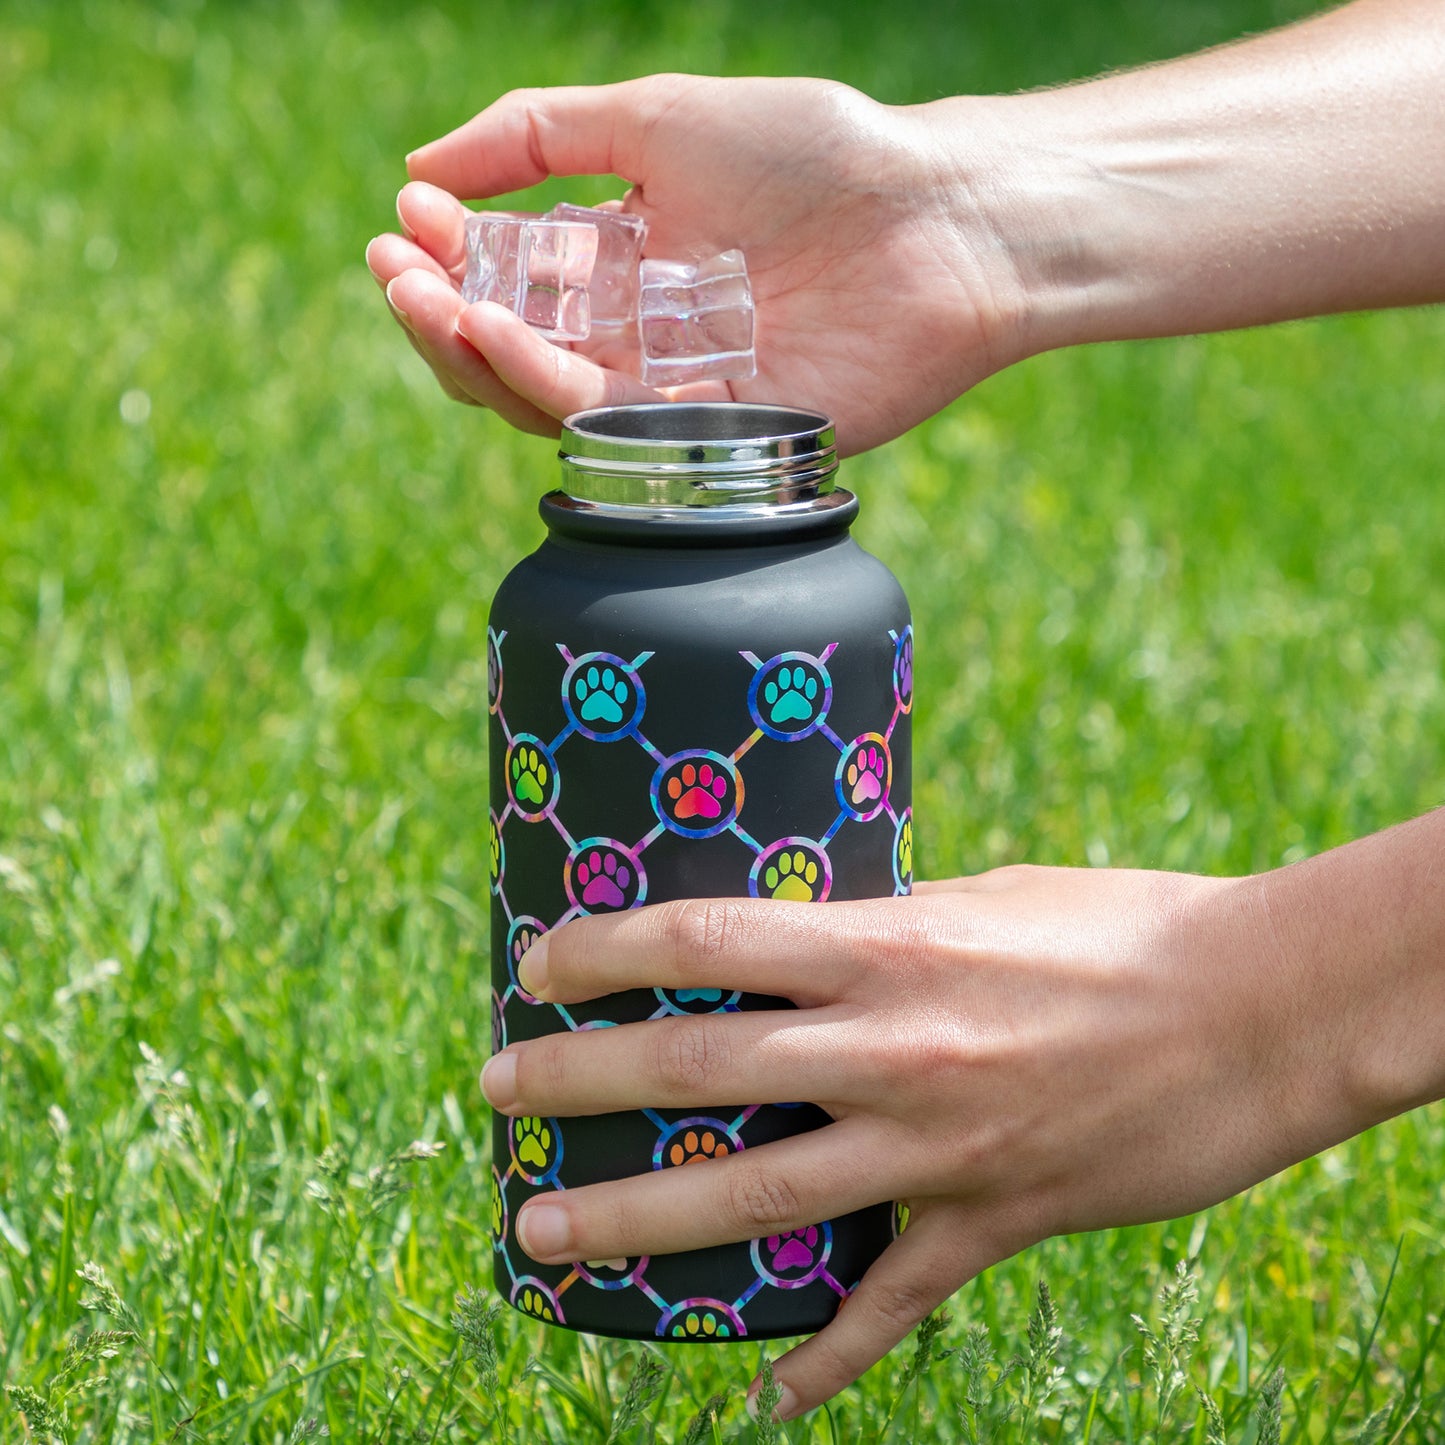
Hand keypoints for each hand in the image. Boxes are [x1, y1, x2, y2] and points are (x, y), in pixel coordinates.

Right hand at [364, 76, 1028, 455]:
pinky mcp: (711, 439)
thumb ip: (541, 136)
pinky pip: (612, 425)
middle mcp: (638, 335)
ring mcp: (672, 391)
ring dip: (476, 354)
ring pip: (546, 400)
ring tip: (432, 302)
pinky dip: (549, 385)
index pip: (511, 280)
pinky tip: (502, 334)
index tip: (407, 220)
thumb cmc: (814, 154)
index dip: (449, 258)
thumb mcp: (658, 119)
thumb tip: (421, 163)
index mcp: (624, 262)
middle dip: (441, 315)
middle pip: (512, 352)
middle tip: (397, 275)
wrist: (937, 215)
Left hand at [478, 864, 1362, 1418]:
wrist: (1259, 1011)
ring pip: (748, 1199)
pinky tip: (768, 1403)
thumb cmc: (1123, 924)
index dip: (603, 953)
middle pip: (692, 1068)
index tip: (534, 965)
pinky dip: (826, 1362)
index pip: (703, 942)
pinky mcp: (991, 1221)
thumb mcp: (985, 896)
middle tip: (494, 1093)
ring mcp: (933, 1146)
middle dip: (574, 1083)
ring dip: (632, 1224)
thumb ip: (888, 925)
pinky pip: (889, 1306)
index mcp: (886, 945)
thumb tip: (813, 933)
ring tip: (539, 1235)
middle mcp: (889, 1048)